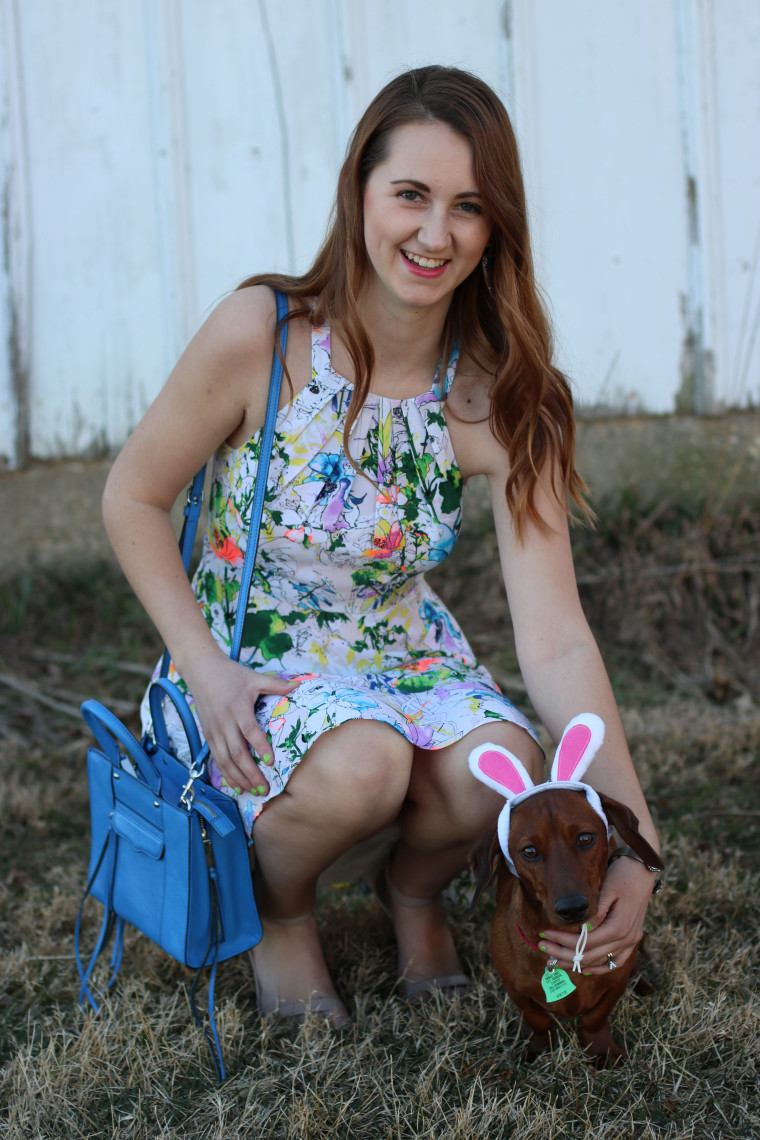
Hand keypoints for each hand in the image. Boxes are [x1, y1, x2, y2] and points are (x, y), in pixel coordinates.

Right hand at [182, 650, 300, 794]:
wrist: (201, 671)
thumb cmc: (230, 674)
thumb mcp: (254, 677)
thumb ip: (276, 684)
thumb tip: (298, 685)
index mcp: (238, 708)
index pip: (250, 731)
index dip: (260, 748)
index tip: (272, 762)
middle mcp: (224, 723)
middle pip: (237, 753)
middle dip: (251, 773)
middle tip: (265, 788)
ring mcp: (214, 731)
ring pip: (225, 760)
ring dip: (239, 778)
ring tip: (253, 792)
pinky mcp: (208, 736)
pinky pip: (217, 759)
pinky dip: (226, 775)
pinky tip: (237, 786)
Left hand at [538, 857, 654, 974]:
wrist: (642, 870)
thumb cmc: (622, 876)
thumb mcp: (607, 890)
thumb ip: (595, 913)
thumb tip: (582, 930)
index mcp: (619, 927)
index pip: (585, 942)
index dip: (563, 941)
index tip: (545, 935)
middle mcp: (627, 939)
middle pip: (590, 956)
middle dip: (563, 954)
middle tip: (543, 948)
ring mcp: (631, 942)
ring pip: (600, 962)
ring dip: (576, 963)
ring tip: (555, 960)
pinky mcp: (632, 940)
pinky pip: (615, 962)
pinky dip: (599, 968)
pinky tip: (583, 968)